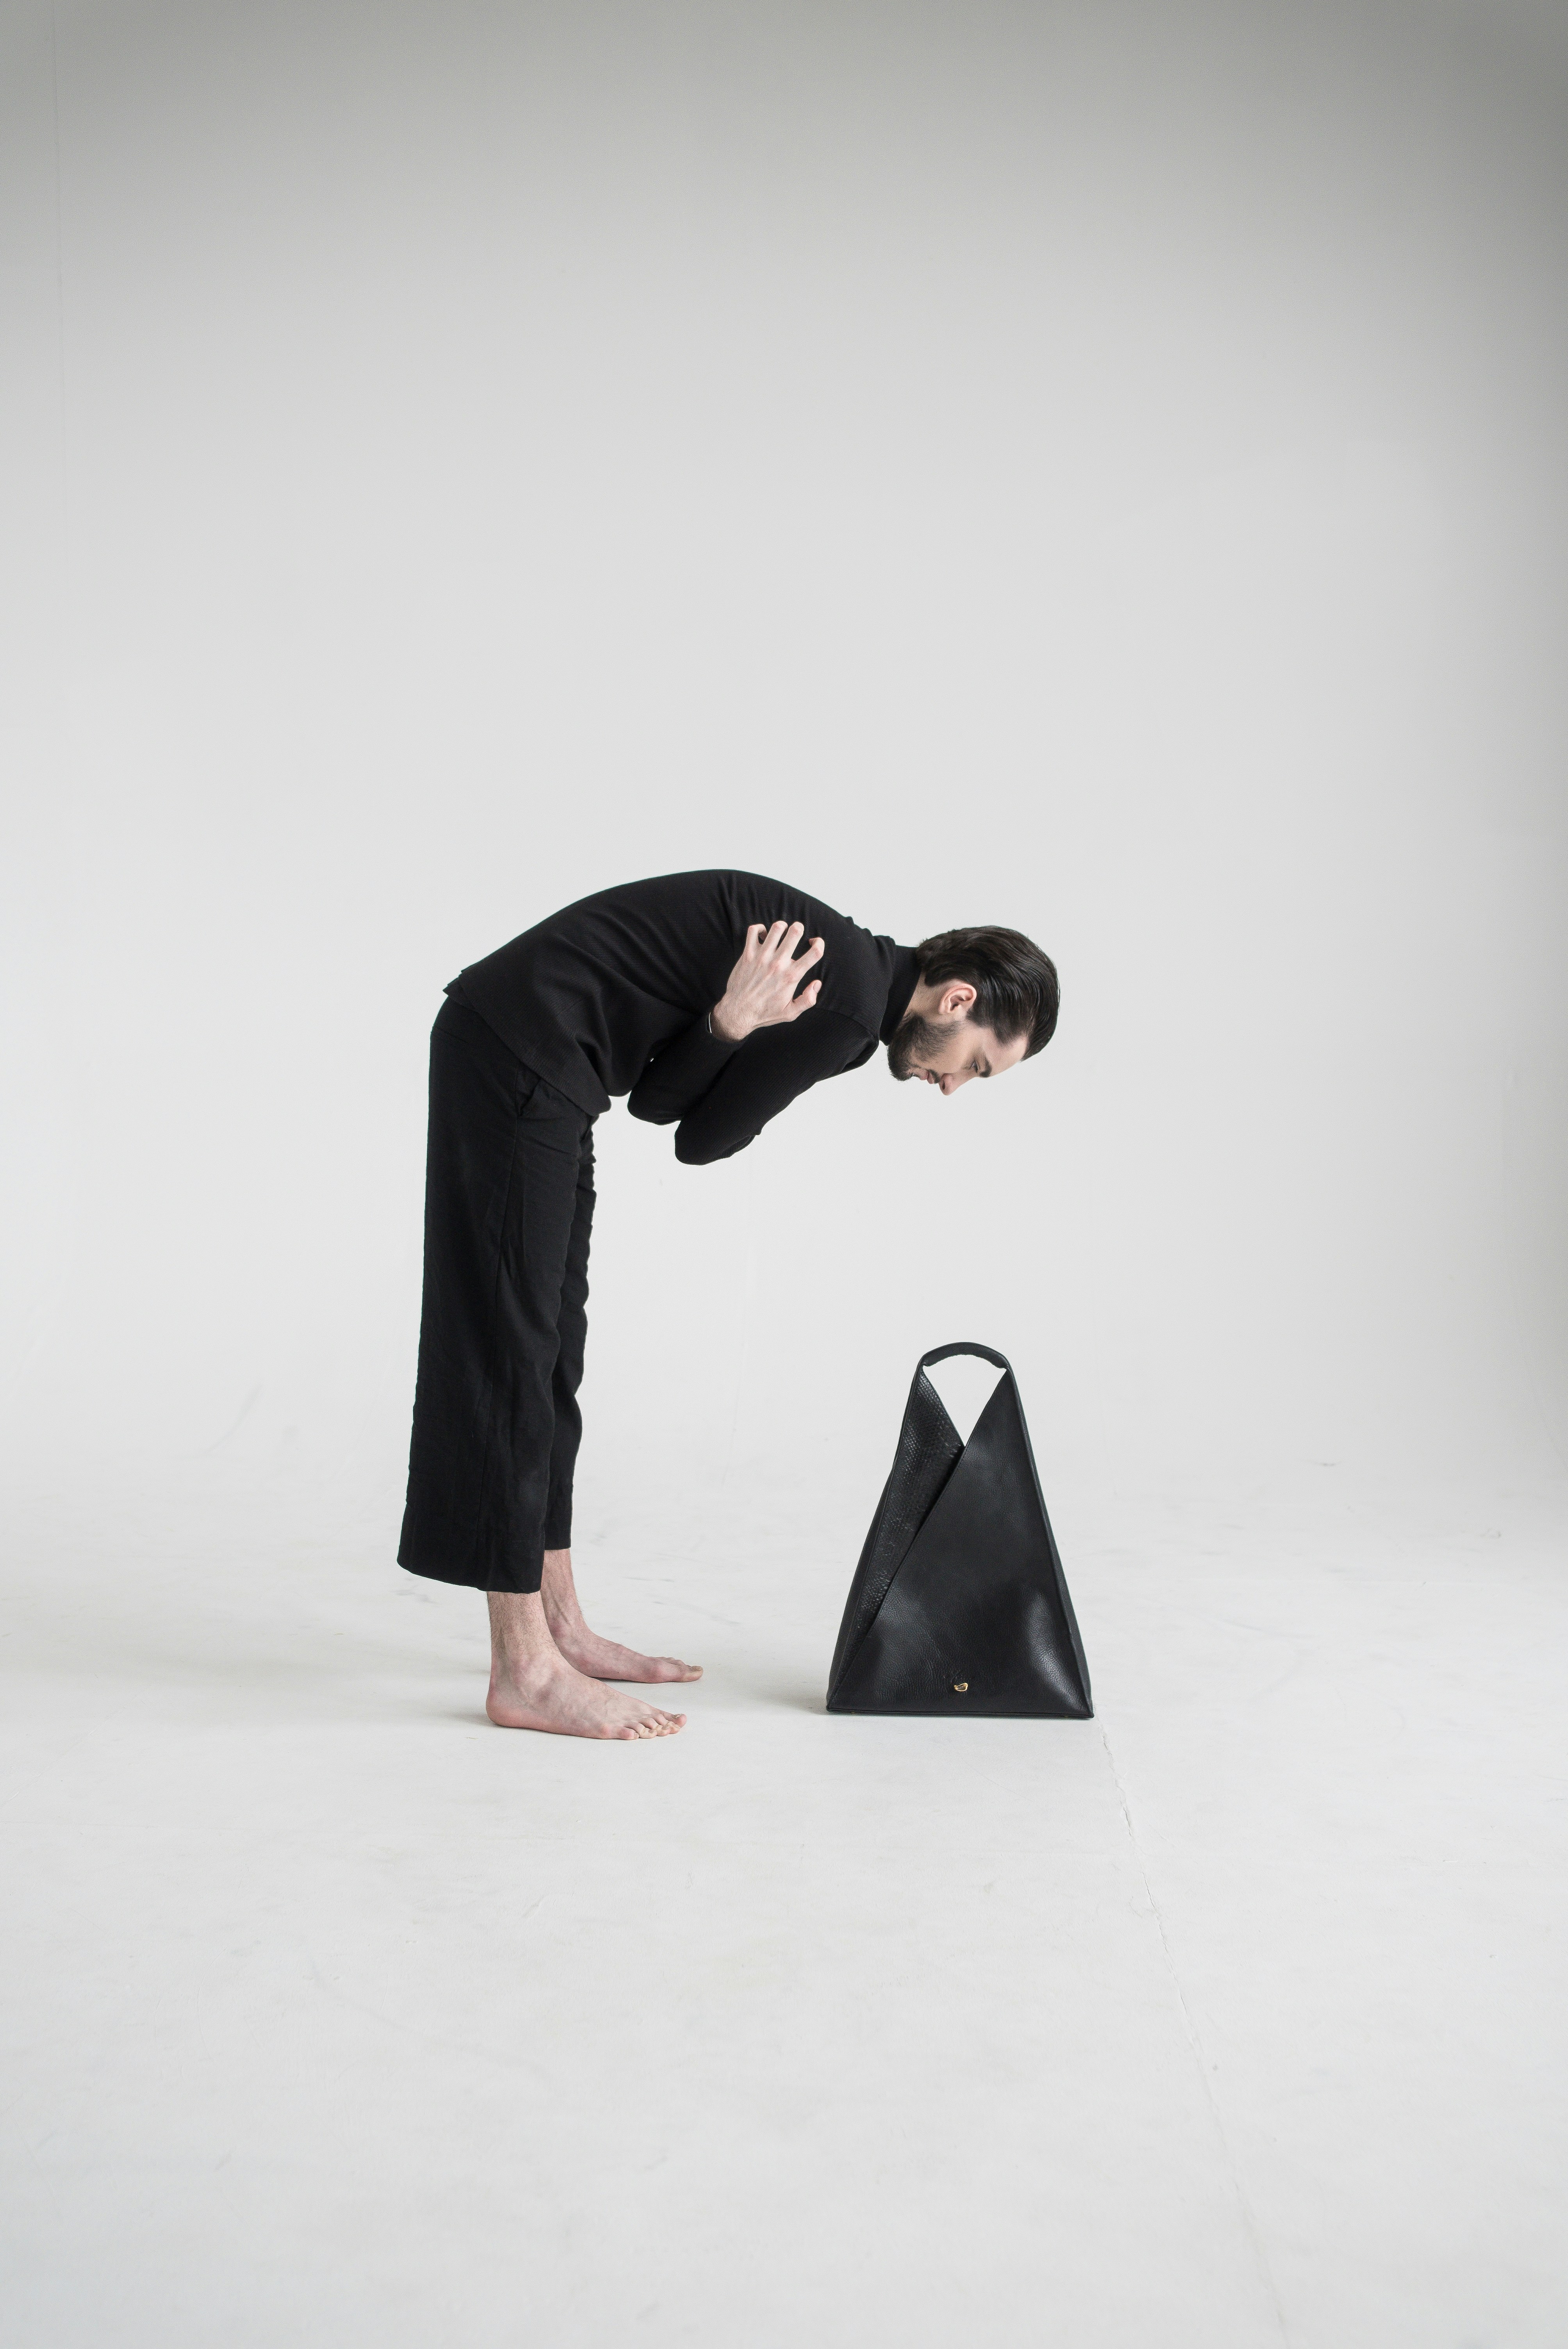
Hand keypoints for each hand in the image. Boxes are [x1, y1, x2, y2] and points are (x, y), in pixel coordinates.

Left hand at [711, 920, 824, 1041]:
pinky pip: (753, 931)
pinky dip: (759, 929)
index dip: (820, 943)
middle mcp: (778, 964)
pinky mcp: (748, 954)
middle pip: (795, 932)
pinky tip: (763, 936)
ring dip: (782, 927)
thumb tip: (817, 983)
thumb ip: (808, 1000)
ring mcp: (761, 957)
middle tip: (797, 932)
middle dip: (799, 928)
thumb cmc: (765, 1013)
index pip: (815, 952)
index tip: (814, 944)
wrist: (738, 1012)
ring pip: (776, 928)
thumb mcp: (790, 1013)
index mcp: (791, 976)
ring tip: (781, 933)